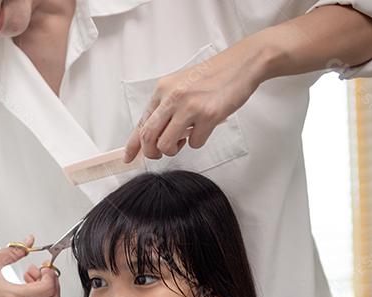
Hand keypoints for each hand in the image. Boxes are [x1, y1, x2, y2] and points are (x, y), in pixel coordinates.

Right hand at [0, 234, 59, 296]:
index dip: (51, 275)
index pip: (47, 289)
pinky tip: (20, 284)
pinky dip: (33, 296)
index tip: (43, 265)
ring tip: (27, 275)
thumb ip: (13, 250)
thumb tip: (30, 241)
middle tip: (43, 272)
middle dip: (53, 284)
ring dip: (42, 289)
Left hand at [123, 40, 263, 161]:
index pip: (141, 122)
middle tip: (160, 153)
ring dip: (173, 150)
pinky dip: (198, 141)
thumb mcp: (181, 85)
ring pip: (166, 145)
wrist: (242, 64)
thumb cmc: (213, 76)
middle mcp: (172, 97)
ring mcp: (189, 106)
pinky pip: (194, 143)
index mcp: (162, 90)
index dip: (133, 144)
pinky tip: (205, 127)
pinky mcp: (208, 115)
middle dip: (151, 152)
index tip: (128, 158)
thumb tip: (153, 135)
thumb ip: (166, 107)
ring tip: (184, 138)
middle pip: (148, 136)